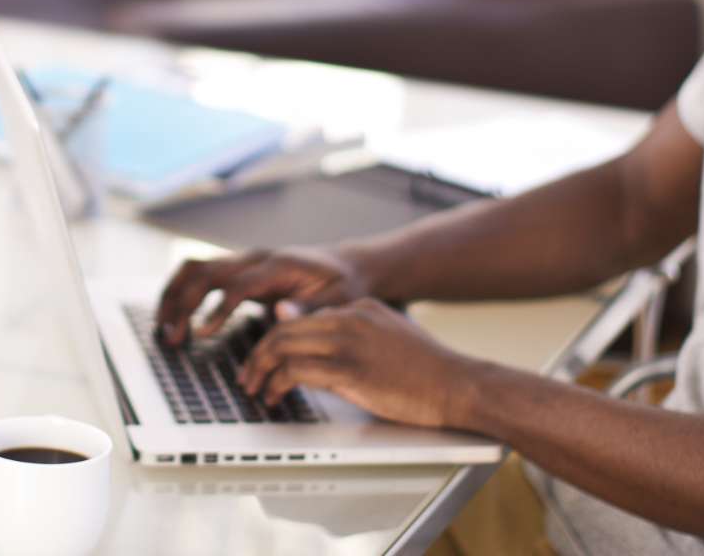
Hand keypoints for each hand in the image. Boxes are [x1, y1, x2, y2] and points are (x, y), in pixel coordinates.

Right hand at [155, 246, 370, 345]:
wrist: (346, 265)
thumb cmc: (344, 285)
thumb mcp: (340, 300)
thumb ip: (312, 309)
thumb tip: (282, 314)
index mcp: (278, 265)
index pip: (238, 284)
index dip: (218, 308)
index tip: (202, 334)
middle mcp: (254, 258)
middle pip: (205, 271)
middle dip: (182, 303)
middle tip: (172, 338)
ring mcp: (243, 261)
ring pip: (194, 268)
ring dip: (173, 295)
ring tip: (163, 330)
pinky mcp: (237, 272)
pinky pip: (199, 276)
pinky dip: (181, 295)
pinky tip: (174, 320)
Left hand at [240, 298, 484, 429]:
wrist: (457, 384)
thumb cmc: (425, 369)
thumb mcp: (385, 336)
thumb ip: (347, 329)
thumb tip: (301, 325)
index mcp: (358, 307)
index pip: (299, 316)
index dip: (273, 339)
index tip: (263, 359)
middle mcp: (349, 317)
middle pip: (282, 329)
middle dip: (257, 355)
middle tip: (247, 376)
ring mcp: (349, 342)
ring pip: (282, 346)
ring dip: (260, 370)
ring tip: (254, 389)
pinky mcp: (350, 370)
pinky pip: (296, 371)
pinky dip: (277, 384)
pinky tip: (275, 396)